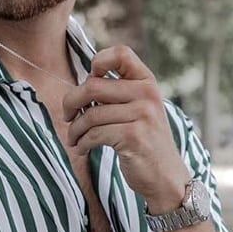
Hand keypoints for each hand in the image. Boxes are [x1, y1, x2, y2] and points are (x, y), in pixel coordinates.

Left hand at [62, 45, 190, 210]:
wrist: (166, 177)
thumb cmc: (145, 143)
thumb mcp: (140, 110)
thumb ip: (118, 93)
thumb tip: (81, 85)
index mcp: (147, 82)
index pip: (120, 54)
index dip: (98, 62)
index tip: (89, 81)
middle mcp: (147, 94)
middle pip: (93, 85)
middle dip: (71, 102)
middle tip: (67, 116)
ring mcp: (142, 115)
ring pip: (90, 114)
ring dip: (75, 129)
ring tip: (74, 139)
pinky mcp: (133, 136)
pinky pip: (94, 134)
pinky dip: (82, 143)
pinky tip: (83, 149)